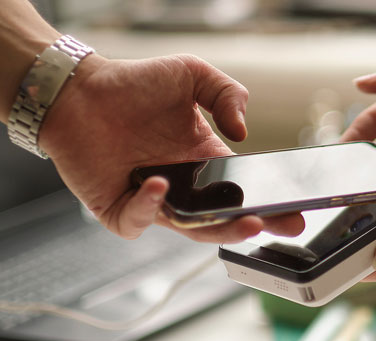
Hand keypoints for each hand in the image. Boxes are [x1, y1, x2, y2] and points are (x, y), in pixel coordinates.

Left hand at [38, 54, 303, 242]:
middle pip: (226, 218)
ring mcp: (154, 200)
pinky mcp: (119, 209)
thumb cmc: (133, 84)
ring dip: (219, 229)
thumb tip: (243, 133)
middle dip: (258, 224)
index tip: (297, 205)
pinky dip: (151, 209)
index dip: (271, 200)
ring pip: (192, 230)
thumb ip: (228, 93)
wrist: (79, 90)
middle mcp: (184, 186)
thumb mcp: (193, 75)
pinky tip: (159, 185)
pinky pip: (140, 221)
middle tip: (286, 222)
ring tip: (245, 220)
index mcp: (205, 160)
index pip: (244, 189)